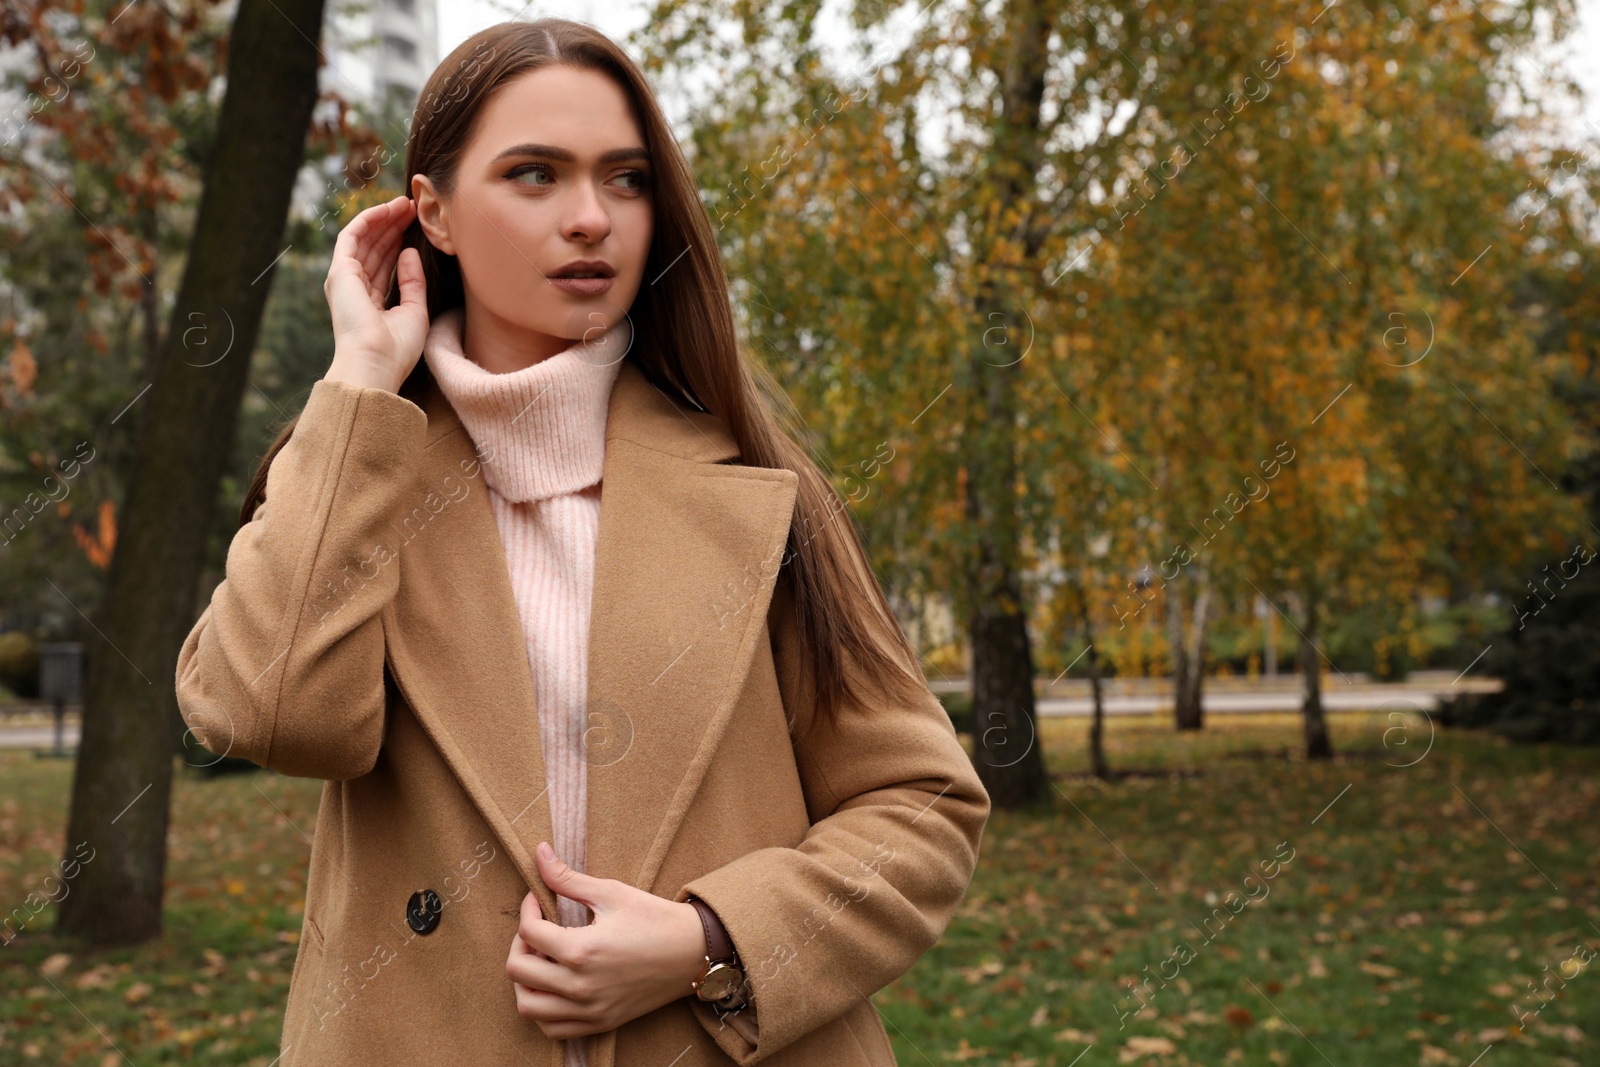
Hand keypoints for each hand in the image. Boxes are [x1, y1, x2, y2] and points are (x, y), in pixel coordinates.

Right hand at [323, 194, 428, 392]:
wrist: (375, 362)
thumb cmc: (396, 348)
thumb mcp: (415, 311)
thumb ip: (412, 282)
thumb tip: (409, 252)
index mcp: (370, 303)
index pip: (384, 265)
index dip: (399, 243)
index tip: (417, 227)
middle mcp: (354, 290)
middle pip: (374, 249)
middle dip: (393, 227)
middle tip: (414, 208)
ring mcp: (344, 280)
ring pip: (364, 240)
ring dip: (383, 219)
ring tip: (406, 204)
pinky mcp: (339, 271)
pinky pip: (352, 236)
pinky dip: (369, 220)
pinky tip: (387, 209)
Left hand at [506, 841, 707, 1037]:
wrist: (692, 952)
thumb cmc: (654, 918)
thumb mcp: (612, 892)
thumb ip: (568, 878)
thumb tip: (539, 852)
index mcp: (582, 951)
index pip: (529, 932)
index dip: (527, 908)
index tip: (538, 899)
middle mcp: (580, 987)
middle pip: (518, 970)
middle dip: (520, 942)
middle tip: (537, 927)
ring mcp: (589, 1010)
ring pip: (528, 1006)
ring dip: (525, 980)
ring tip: (541, 959)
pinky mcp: (599, 1023)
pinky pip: (551, 1028)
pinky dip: (542, 1009)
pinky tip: (554, 986)